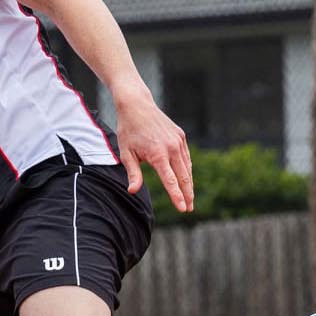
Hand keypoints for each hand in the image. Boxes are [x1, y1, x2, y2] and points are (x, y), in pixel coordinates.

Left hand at [114, 97, 194, 212]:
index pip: (171, 180)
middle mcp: (172, 148)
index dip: (177, 196)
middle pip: (184, 177)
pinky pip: (186, 157)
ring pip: (187, 168)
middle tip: (189, 210)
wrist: (137, 106)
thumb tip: (132, 191)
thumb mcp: (126, 153)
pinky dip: (187, 169)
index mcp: (158, 154)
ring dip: (189, 184)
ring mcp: (178, 141)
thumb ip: (133, 173)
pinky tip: (186, 180)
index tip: (183, 209)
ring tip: (189, 198)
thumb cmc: (128, 131)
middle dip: (187, 194)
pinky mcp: (181, 136)